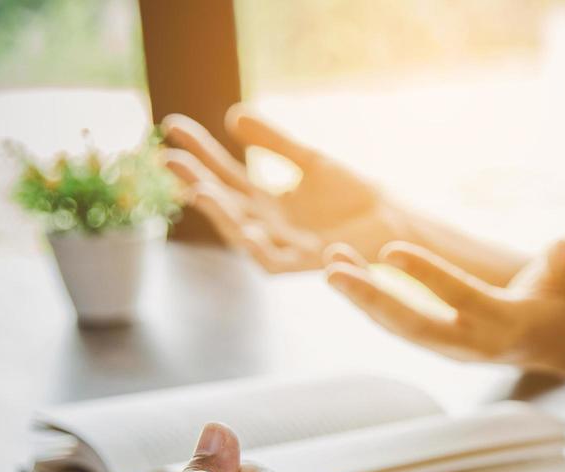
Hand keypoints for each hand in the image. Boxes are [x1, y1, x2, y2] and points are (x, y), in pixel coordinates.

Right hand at [162, 106, 392, 271]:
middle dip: (196, 181)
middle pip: (224, 203)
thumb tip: (233, 114)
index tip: (172, 126)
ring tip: (200, 190)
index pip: (224, 174)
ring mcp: (285, 246)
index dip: (199, 152)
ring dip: (221, 214)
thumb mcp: (309, 160)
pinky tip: (249, 230)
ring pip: (242, 234)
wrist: (394, 220)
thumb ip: (274, 143)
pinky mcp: (307, 264)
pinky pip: (276, 261)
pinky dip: (261, 249)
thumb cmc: (353, 194)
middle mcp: (268, 226)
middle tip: (170, 158)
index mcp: (266, 202)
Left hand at [323, 239, 564, 369]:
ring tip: (331, 262)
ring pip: (398, 327)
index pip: (461, 299)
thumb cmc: (561, 300)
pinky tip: (344, 269)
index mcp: (505, 324)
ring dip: (362, 297)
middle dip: (372, 300)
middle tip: (333, 273)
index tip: (390, 252)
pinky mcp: (435, 342)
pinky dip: (368, 299)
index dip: (428, 277)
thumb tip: (562, 249)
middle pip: (414, 326)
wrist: (552, 341)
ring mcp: (450, 348)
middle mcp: (472, 343)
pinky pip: (396, 323)